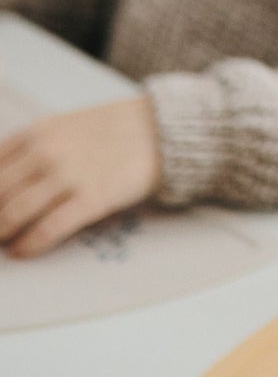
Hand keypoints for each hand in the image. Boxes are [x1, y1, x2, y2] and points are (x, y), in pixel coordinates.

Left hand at [0, 97, 161, 257]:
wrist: (162, 130)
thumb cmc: (113, 131)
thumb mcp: (63, 127)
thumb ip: (30, 149)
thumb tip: (5, 183)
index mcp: (35, 133)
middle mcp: (45, 153)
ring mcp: (68, 176)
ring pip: (13, 213)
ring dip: (2, 233)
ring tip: (3, 242)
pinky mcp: (92, 199)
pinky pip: (48, 229)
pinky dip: (29, 244)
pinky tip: (24, 250)